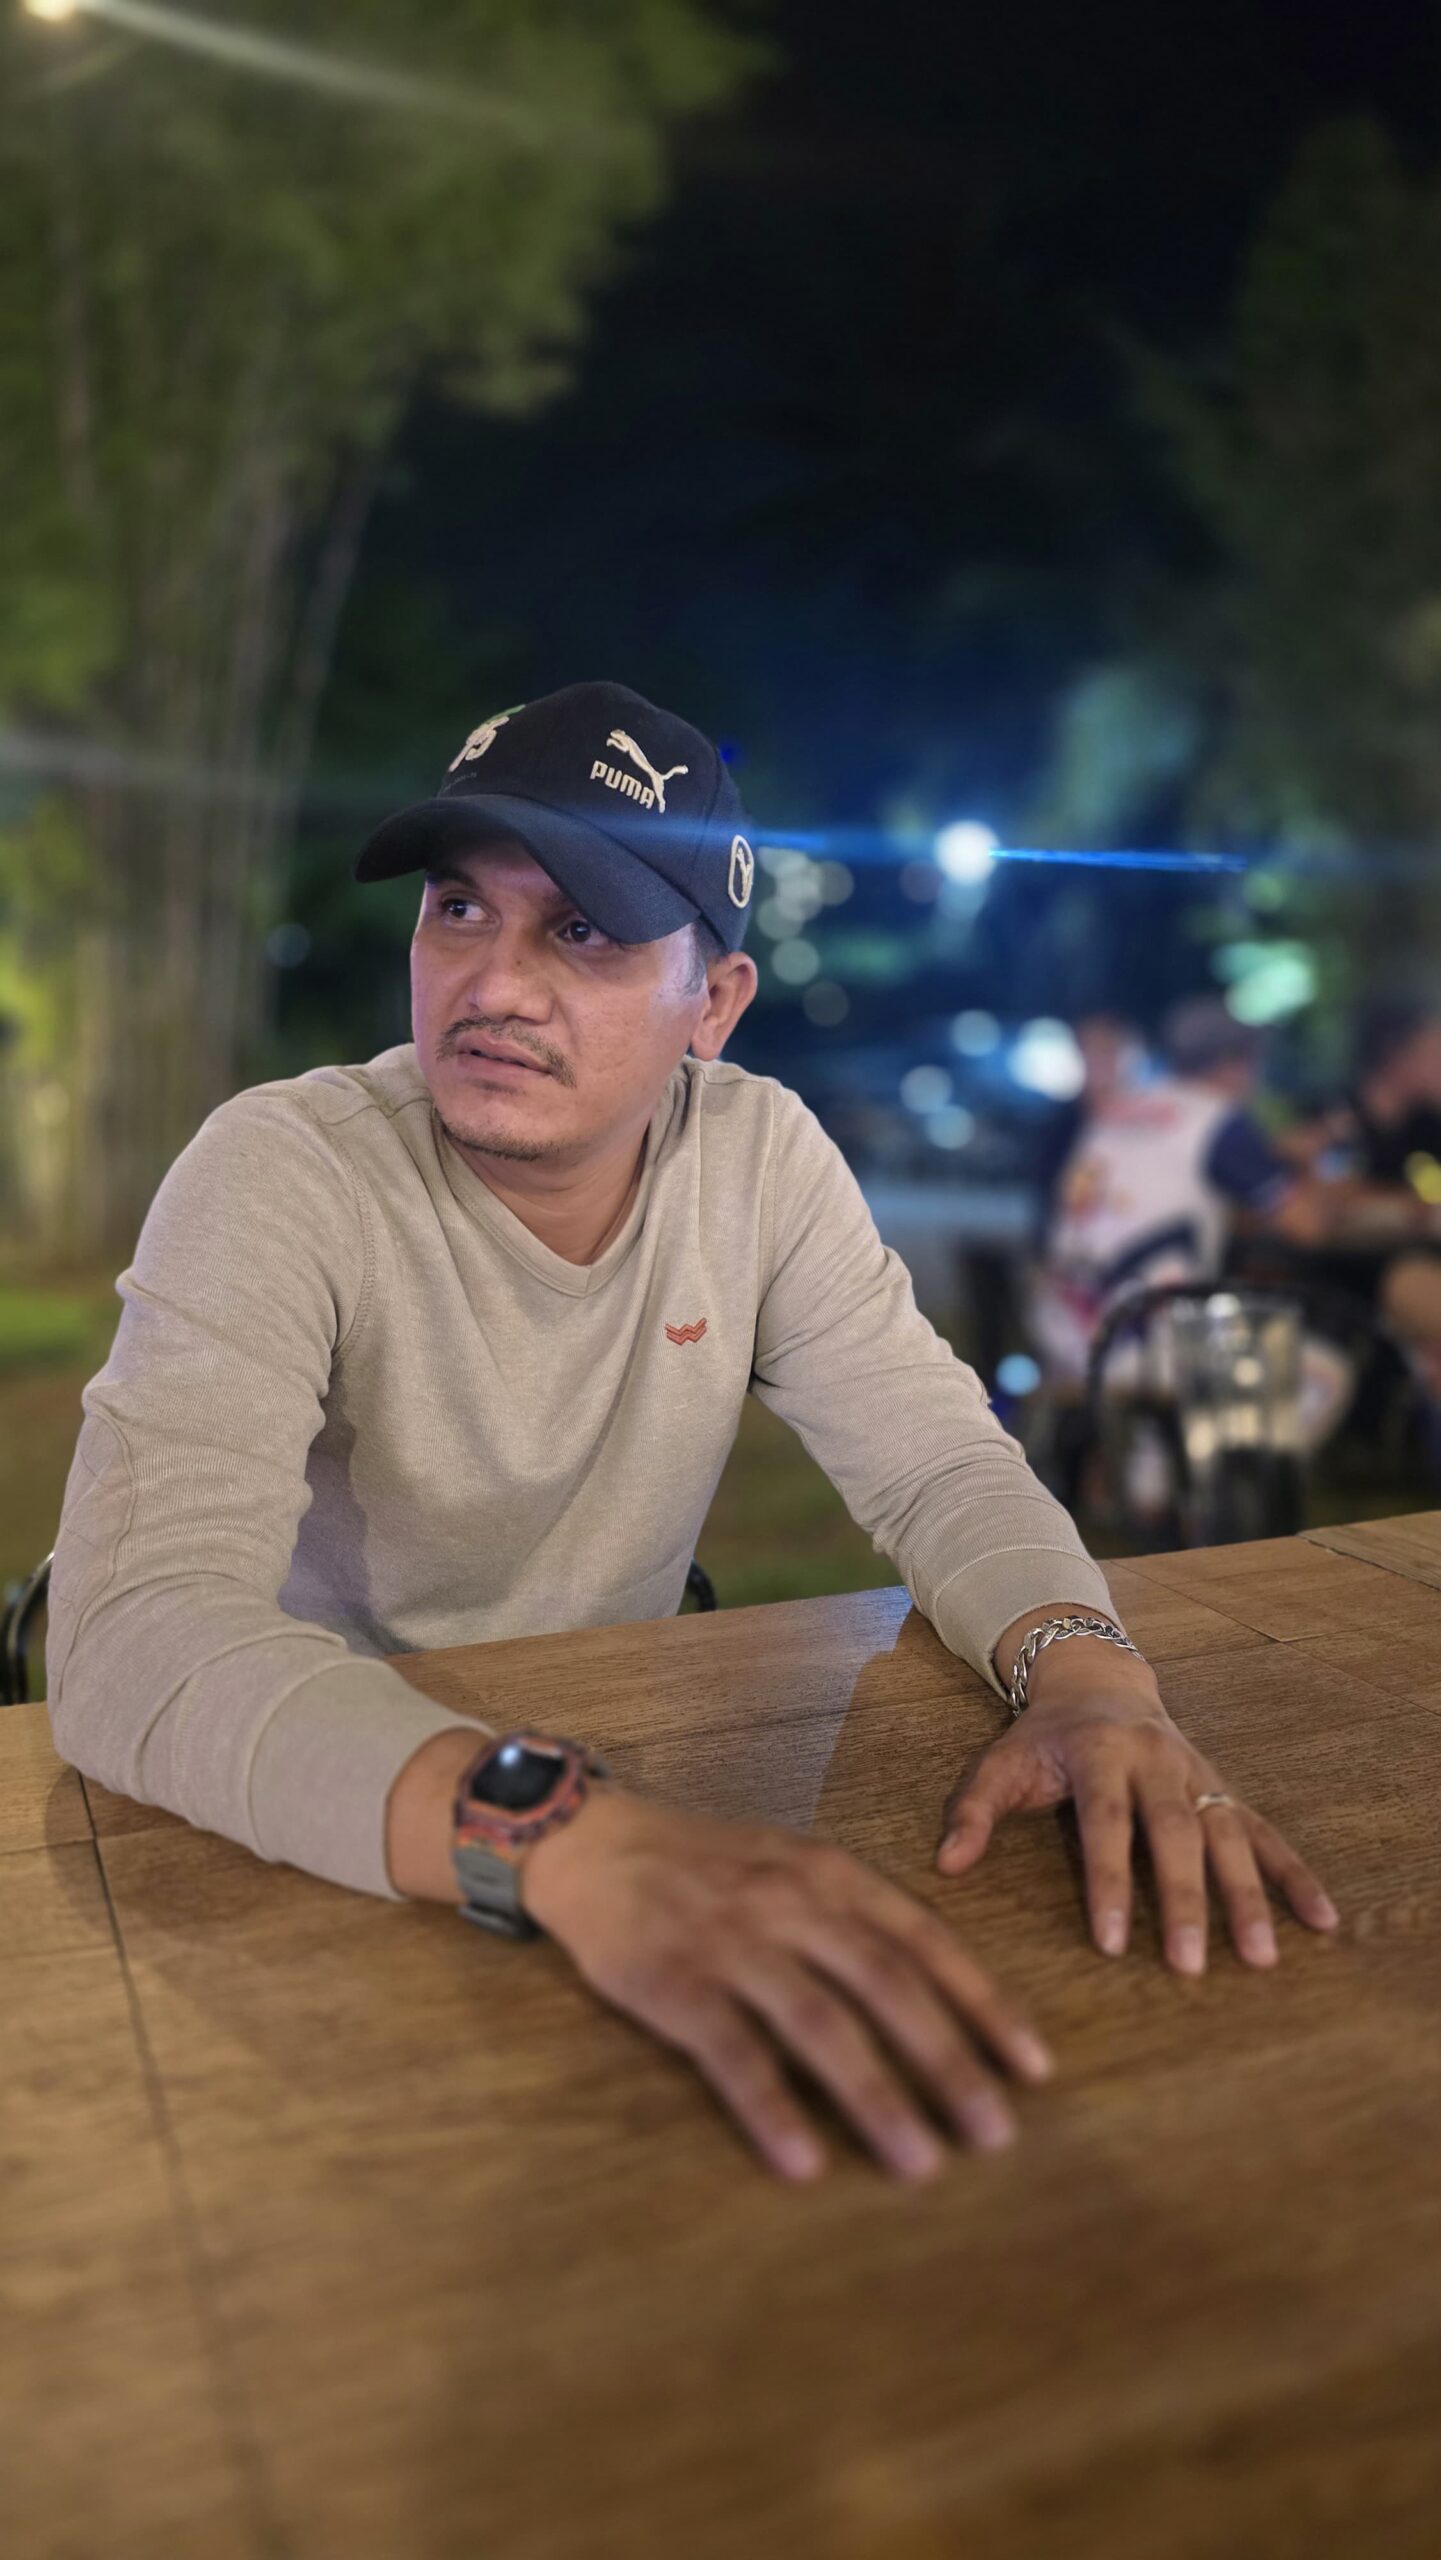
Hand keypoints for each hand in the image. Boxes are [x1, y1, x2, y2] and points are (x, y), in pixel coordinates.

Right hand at [523, 1786, 1054, 2181]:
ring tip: (921, 2163)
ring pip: (821, 2025)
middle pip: (888, 1987)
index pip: (925, 1942)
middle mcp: (791, 1904)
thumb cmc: (703, 1864)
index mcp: (829, 1875)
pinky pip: (732, 2053)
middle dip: (950, 2062)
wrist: (591, 1841)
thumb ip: (851, 1917)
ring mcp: (732, 1942)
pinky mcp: (673, 1982)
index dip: (984, 2004)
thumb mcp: (788, 1865)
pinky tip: (805, 2162)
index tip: (1034, 2065)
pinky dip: (772, 2108)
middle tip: (997, 2133)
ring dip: (877, 2097)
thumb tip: (932, 1992)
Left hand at [936, 1640, 1339, 1972]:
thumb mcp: (999, 1762)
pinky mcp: (1223, 1789)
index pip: (1107, 1823)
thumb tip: (946, 1866)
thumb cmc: (1042, 1737)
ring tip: (1260, 1959)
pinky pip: (1264, 1833)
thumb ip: (973, 1810)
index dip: (1110, 1881)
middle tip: (1188, 1966)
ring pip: (1228, 1837)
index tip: (1112, 1941)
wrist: (1096, 1680)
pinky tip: (1320, 1921)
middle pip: (1177, 1835)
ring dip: (1248, 1898)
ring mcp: (1198, 1775)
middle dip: (1185, 1901)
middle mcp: (1158, 1762)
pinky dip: (1294, 1876)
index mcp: (1099, 1753)